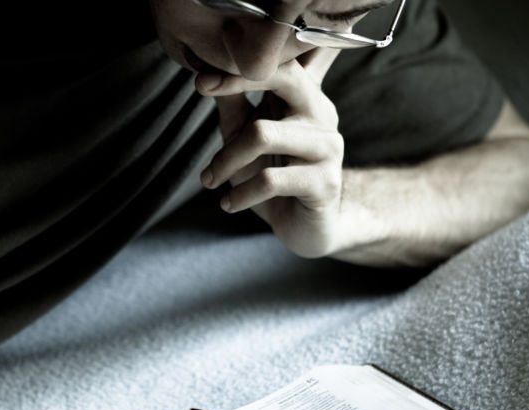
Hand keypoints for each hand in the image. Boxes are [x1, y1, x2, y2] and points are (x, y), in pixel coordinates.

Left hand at [197, 48, 349, 257]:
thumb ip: (233, 103)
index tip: (200, 80)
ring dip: (225, 160)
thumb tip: (206, 71)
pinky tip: (229, 203)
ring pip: (263, 135)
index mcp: (307, 97)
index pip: (281, 62)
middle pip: (284, 79)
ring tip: (209, 180)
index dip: (241, 64)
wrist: (305, 227)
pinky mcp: (325, 183)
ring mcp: (328, 147)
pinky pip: (270, 181)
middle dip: (234, 85)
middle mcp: (323, 114)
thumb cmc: (272, 176)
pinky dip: (240, 194)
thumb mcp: (245, 136)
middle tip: (200, 95)